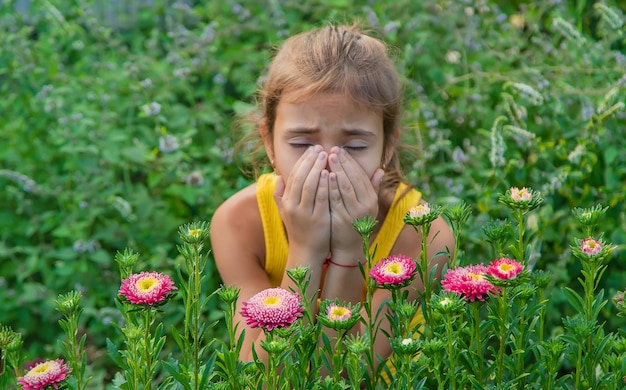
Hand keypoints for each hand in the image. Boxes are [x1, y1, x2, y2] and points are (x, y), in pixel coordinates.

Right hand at [274, 145, 330, 263]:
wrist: (306, 251)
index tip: (312, 150)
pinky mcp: (317, 219)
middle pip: (300, 177)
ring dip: (317, 168)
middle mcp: (292, 205)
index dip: (302, 161)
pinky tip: (329, 173)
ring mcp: (304, 213)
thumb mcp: (286, 211)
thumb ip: (280, 194)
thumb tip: (278, 177)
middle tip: (320, 148)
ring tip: (326, 155)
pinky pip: (320, 198)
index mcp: (286, 201)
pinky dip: (324, 184)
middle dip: (310, 160)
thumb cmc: (299, 229)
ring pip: (309, 185)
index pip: (293, 175)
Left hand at [327, 147, 383, 259]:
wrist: (349, 248)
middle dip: (343, 163)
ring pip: (345, 187)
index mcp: (371, 200)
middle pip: (354, 179)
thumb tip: (381, 170)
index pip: (361, 176)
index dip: (351, 162)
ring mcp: (354, 212)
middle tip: (333, 150)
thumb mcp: (367, 206)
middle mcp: (366, 205)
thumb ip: (372, 188)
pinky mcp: (342, 218)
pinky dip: (331, 186)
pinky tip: (325, 175)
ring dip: (337, 170)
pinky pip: (336, 199)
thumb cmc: (356, 223)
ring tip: (328, 158)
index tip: (341, 151)